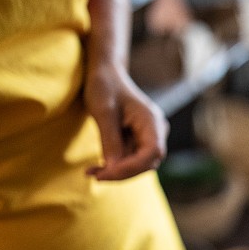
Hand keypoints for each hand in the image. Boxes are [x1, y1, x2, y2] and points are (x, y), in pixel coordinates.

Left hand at [84, 63, 167, 180]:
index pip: (152, 152)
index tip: (106, 174)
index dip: (131, 167)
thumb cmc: (105, 87)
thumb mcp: (103, 112)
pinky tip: (97, 167)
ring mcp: (150, 135)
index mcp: (152, 120)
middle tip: (94, 175)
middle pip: (147, 162)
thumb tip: (112, 168)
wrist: (107, 74)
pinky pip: (132, 159)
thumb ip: (110, 140)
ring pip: (140, 164)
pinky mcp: (140, 139)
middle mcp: (157, 130)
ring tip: (91, 172)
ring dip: (117, 171)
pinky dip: (115, 165)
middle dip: (122, 172)